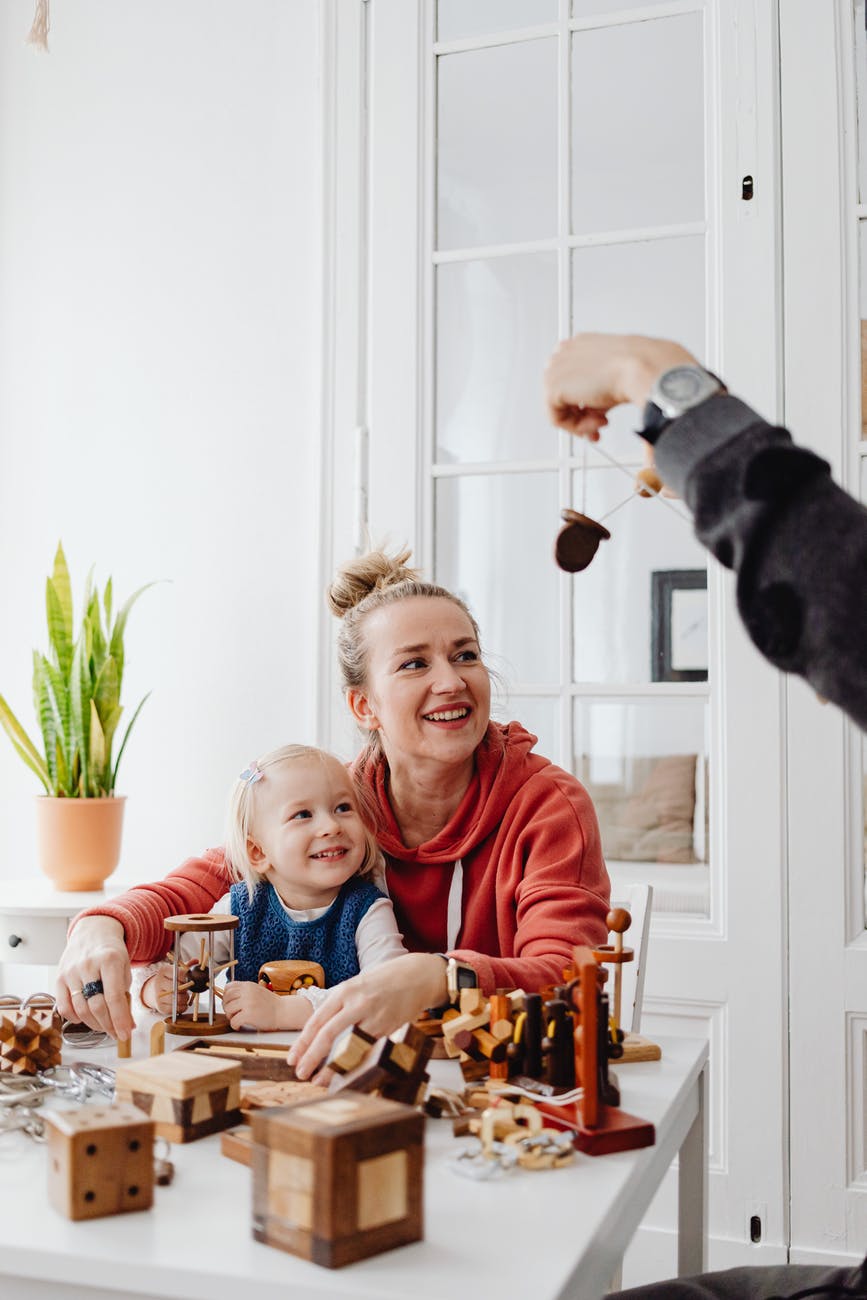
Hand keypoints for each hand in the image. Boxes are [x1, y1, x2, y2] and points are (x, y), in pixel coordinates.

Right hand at [56, 915, 135, 1040]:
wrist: (92, 932)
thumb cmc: (111, 951)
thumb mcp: (125, 966)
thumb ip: (125, 994)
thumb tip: (126, 1025)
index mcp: (109, 960)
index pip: (114, 997)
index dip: (120, 1020)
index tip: (125, 1035)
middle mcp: (88, 965)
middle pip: (96, 1006)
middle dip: (108, 1025)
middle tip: (116, 1033)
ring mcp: (71, 972)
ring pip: (81, 1009)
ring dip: (94, 1024)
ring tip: (104, 1026)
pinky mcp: (59, 978)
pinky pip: (64, 1007)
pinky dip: (75, 1018)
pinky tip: (86, 1018)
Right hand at [141, 963, 189, 1015]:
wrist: (153, 991)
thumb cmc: (169, 979)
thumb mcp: (176, 970)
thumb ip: (186, 966)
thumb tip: (196, 961)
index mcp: (164, 970)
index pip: (180, 973)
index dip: (188, 978)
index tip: (190, 979)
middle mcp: (159, 982)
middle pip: (178, 987)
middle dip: (186, 989)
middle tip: (188, 988)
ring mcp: (158, 996)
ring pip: (178, 999)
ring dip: (185, 998)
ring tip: (185, 996)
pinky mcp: (160, 1007)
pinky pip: (175, 1009)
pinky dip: (182, 1007)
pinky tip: (182, 1003)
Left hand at [221, 981, 310, 1031]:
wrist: (283, 1011)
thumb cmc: (270, 1004)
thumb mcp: (257, 991)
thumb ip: (244, 991)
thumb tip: (228, 995)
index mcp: (248, 985)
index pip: (228, 987)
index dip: (226, 996)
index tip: (230, 1003)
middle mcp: (247, 992)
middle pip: (226, 998)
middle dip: (227, 1007)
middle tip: (233, 1013)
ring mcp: (248, 1003)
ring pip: (228, 1009)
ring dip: (230, 1016)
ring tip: (237, 1019)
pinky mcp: (249, 1014)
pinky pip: (234, 1021)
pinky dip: (235, 1025)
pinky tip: (240, 1026)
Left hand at [287, 953, 447, 1079]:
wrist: (416, 976)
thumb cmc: (382, 982)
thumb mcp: (355, 987)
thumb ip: (338, 1007)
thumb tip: (317, 1035)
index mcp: (345, 991)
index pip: (317, 1020)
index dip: (303, 1043)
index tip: (293, 1059)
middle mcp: (358, 1004)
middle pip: (329, 1034)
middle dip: (312, 1057)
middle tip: (301, 1074)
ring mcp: (375, 1017)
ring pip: (349, 1047)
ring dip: (332, 1067)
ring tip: (320, 1081)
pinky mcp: (389, 1030)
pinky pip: (367, 1051)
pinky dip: (355, 1065)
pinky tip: (346, 1074)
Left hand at [544, 333, 697, 439]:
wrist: (643, 367)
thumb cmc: (638, 367)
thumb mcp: (615, 375)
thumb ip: (598, 389)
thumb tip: (595, 408)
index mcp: (581, 345)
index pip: (570, 378)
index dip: (583, 400)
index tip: (597, 412)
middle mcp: (566, 354)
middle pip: (563, 393)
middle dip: (581, 413)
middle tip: (600, 424)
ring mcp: (556, 368)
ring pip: (559, 407)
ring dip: (582, 422)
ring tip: (601, 423)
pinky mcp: (553, 387)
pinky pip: (556, 418)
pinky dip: (575, 428)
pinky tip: (595, 424)